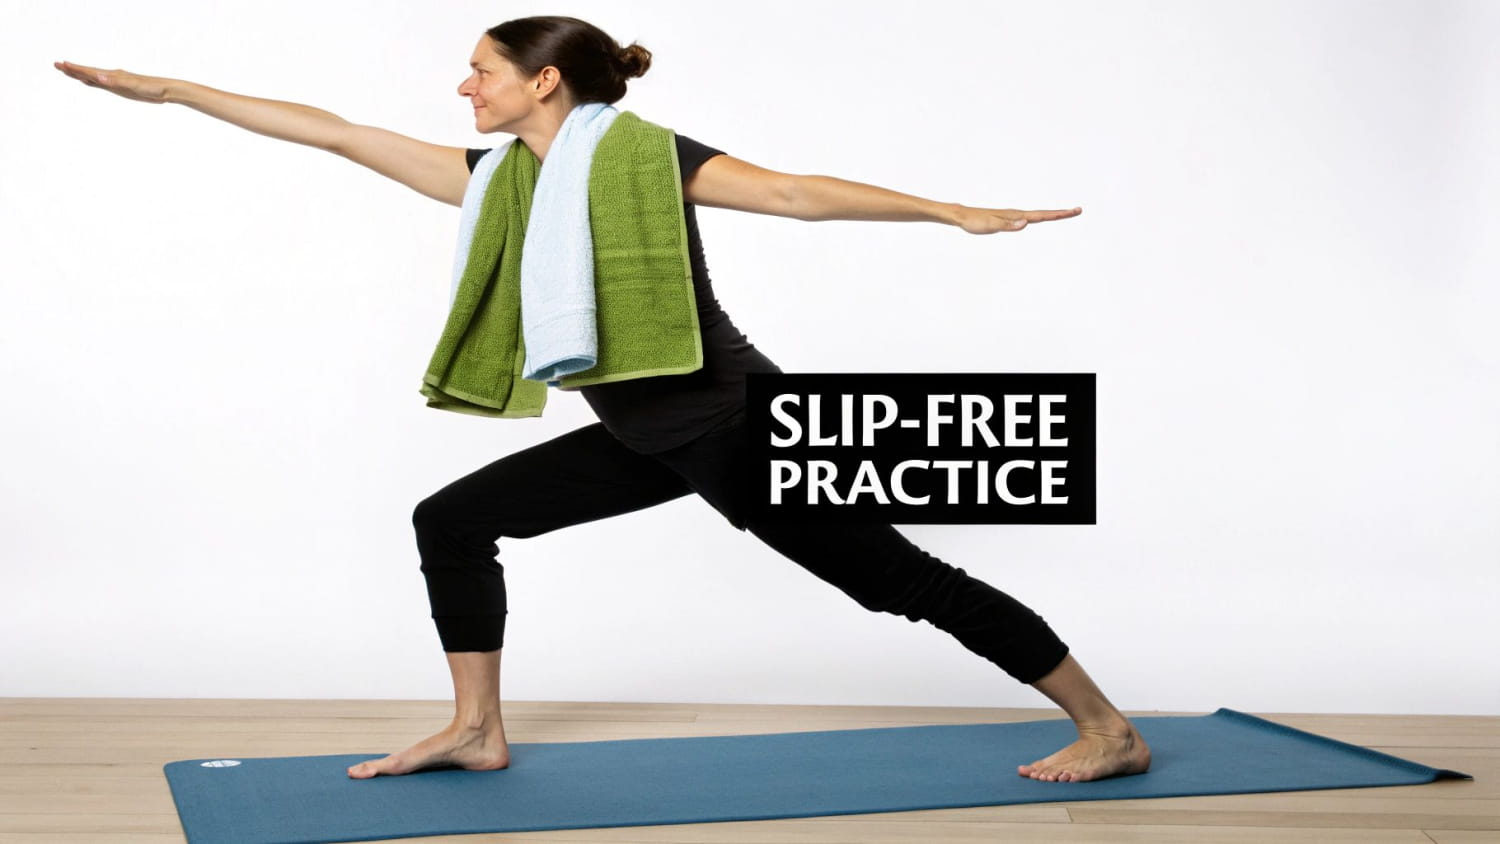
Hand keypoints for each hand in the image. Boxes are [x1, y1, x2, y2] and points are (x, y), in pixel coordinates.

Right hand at [53, 60, 171, 103]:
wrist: (166, 90)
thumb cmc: (152, 88)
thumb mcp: (134, 86)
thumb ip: (116, 82)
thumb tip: (99, 78)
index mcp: (113, 76)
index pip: (90, 72)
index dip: (75, 69)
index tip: (61, 65)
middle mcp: (113, 76)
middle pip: (88, 72)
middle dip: (73, 70)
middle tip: (57, 65)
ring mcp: (117, 82)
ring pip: (94, 77)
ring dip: (81, 75)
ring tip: (68, 71)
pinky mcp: (122, 88)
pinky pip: (103, 84)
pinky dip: (93, 82)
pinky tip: (90, 81)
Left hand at [952, 205, 1081, 233]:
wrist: (963, 216)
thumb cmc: (975, 222)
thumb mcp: (991, 226)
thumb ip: (1008, 225)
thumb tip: (1026, 222)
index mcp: (1017, 215)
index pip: (1042, 216)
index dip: (1059, 214)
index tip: (1074, 211)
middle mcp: (1018, 214)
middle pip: (1044, 214)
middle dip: (1061, 213)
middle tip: (1078, 210)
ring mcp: (1014, 216)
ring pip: (1038, 215)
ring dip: (1052, 215)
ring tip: (1065, 214)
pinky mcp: (1008, 219)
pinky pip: (1029, 218)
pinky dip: (1040, 218)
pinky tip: (1040, 219)